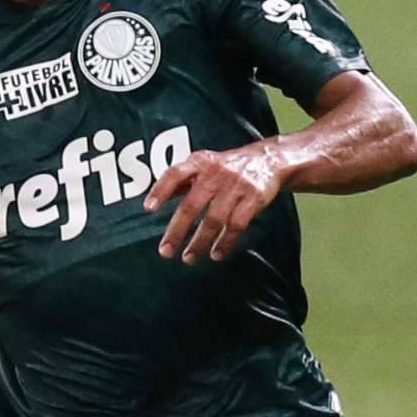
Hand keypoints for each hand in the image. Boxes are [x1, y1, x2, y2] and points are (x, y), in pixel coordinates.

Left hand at [143, 143, 285, 263]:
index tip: (148, 208)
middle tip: (165, 251)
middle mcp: (215, 173)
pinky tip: (216, 254)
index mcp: (200, 162)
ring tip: (188, 258)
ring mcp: (236, 186)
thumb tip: (152, 200)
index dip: (161, 190)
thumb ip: (180, 181)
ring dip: (200, 242)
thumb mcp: (204, 164)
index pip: (175, 174)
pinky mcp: (254, 198)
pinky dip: (225, 242)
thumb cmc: (227, 166)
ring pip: (214, 219)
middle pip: (192, 204)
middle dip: (177, 230)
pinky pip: (237, 225)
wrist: (268, 159)